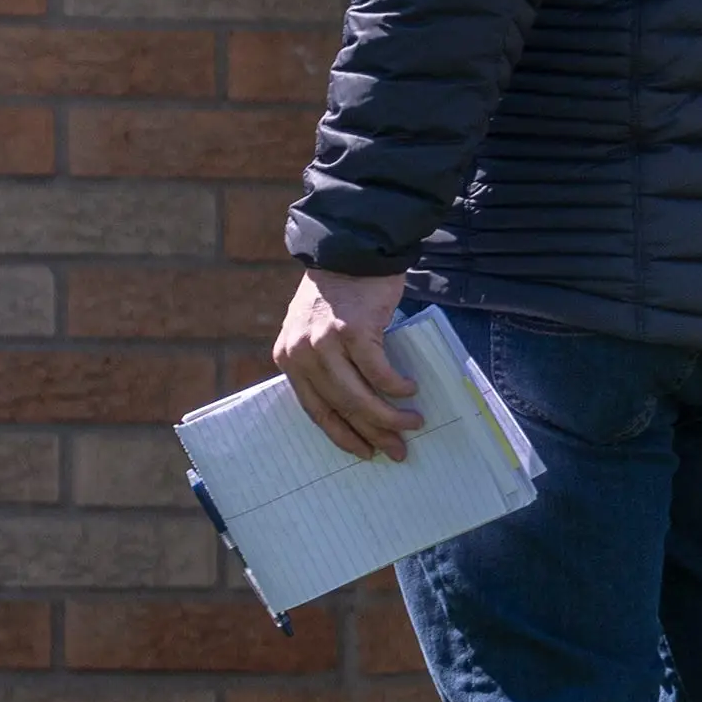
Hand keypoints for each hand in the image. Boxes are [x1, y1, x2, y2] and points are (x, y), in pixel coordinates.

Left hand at [276, 269, 420, 461]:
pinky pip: (379, 372)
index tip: (364, 452)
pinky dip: (396, 386)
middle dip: (372, 433)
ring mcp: (326, 342)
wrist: (350, 250)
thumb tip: (356, 409)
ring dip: (389, 416)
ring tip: (413, 422)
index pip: (314, 409)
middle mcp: (302, 353)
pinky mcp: (353, 330)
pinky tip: (410, 390)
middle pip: (340, 406)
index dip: (342, 435)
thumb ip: (323, 364)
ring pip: (359, 396)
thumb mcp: (312, 330)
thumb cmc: (338, 294)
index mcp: (288, 357)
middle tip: (398, 450)